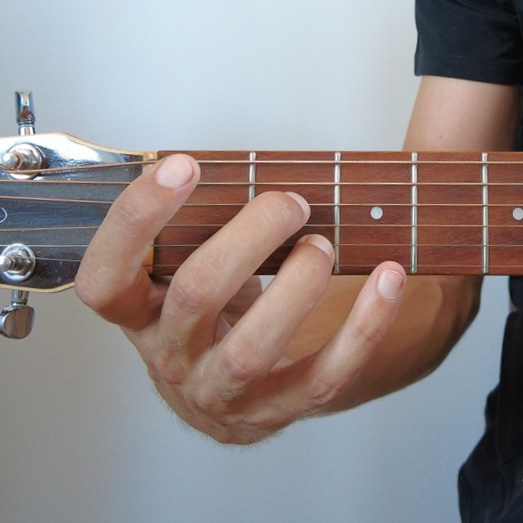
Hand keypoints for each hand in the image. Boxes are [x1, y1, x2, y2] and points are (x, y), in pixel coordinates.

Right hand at [76, 154, 405, 443]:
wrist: (235, 383)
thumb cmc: (213, 312)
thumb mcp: (187, 271)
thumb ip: (195, 229)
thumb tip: (228, 166)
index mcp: (140, 317)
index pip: (106, 278)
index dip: (136, 219)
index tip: (185, 166)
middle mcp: (172, 360)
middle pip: (195, 296)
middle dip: (249, 237)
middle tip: (290, 203)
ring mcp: (223, 393)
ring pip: (251, 350)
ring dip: (297, 284)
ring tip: (321, 245)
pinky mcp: (278, 410)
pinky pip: (324, 376)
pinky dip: (364, 324)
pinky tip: (388, 278)